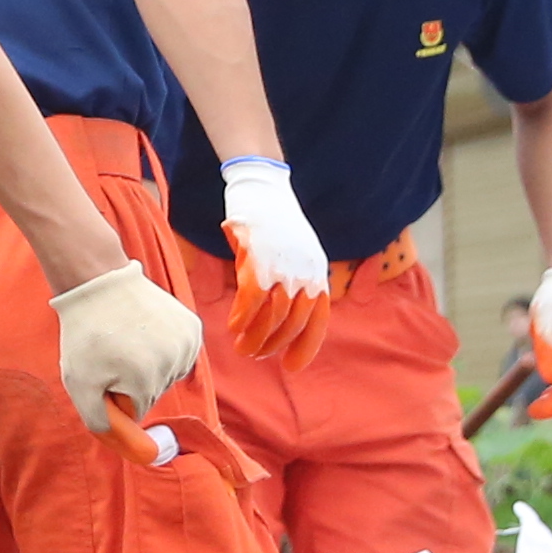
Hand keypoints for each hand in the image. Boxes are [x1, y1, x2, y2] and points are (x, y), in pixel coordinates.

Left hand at [51, 264, 199, 461]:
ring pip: (169, 375)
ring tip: (128, 339)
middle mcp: (173, 362)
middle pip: (156, 393)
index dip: (116, 393)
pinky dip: (164, 349)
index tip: (103, 370)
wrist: (99, 282)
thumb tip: (135, 451)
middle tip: (112, 352)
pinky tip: (146, 331)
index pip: (139, 409)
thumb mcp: (79, 383)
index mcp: (146, 379)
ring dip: (150, 365)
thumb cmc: (85, 335)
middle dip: (133, 381)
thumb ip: (101, 422)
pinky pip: (181, 355)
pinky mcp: (193, 327)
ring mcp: (187, 342)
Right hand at [216, 158, 333, 366]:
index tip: (291, 367)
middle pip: (292, 323)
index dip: (306, 346)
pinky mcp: (260, 262)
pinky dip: (242, 318)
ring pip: (272, 317)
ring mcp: (284, 269)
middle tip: (256, 354)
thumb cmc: (275, 221)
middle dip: (274, 344)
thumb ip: (293, 282)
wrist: (263, 185)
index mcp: (318, 274)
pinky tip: (233, 327)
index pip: (318, 320)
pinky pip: (251, 301)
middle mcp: (307, 275)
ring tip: (243, 348)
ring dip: (256, 337)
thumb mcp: (296, 253)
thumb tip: (276, 314)